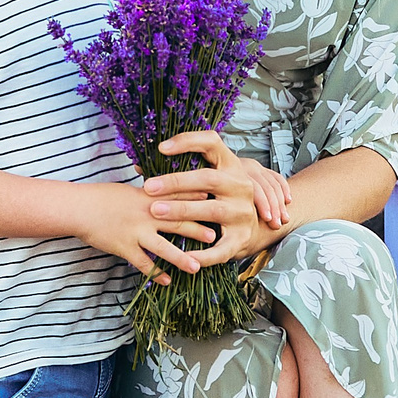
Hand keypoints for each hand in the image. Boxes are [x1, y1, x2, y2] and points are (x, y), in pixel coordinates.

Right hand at [74, 182, 222, 282]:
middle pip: (177, 222)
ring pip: (163, 247)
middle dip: (198, 229)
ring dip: (181, 258)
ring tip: (197, 266)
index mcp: (149, 197)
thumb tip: (166, 196)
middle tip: (216, 236)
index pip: (178, 196)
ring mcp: (136, 232)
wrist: (79, 208)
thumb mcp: (129, 190)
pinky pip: (144, 263)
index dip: (198, 199)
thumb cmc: (102, 197)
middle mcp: (146, 214)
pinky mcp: (124, 247)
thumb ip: (150, 195)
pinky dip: (156, 274)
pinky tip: (168, 282)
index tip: (216, 201)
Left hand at [140, 130, 272, 263]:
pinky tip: (184, 255)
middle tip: (149, 187)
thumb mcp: (208, 179)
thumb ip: (180, 171)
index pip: (212, 143)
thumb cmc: (220, 196)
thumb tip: (139, 167)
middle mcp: (240, 186)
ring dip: (182, 210)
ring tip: (156, 211)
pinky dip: (203, 253)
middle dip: (177, 182)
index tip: (161, 148)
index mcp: (231, 165)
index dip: (188, 142)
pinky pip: (220, 248)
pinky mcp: (241, 238)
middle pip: (209, 178)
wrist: (258, 225)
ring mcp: (242, 212)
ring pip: (212, 210)